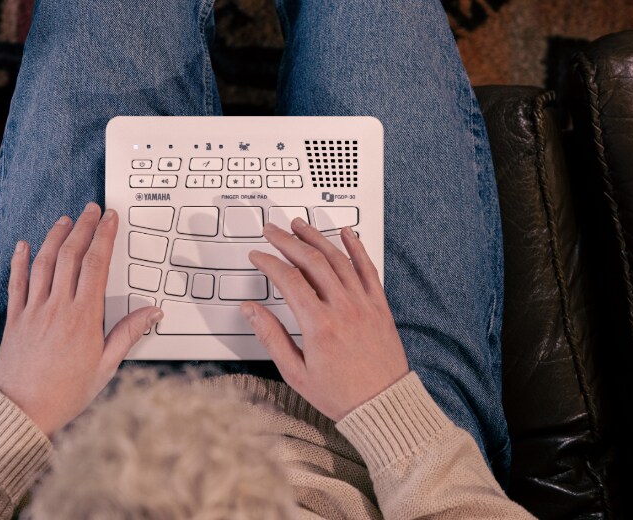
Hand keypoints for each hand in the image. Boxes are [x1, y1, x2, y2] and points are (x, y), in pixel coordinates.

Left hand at [0, 203, 162, 436]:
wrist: (23, 411)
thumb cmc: (67, 392)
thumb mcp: (106, 366)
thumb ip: (128, 333)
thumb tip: (153, 312)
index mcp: (84, 316)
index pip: (96, 265)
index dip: (104, 236)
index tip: (110, 219)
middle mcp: (58, 307)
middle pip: (71, 256)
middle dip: (83, 227)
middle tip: (91, 209)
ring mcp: (33, 310)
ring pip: (44, 263)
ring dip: (55, 237)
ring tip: (65, 220)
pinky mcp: (15, 319)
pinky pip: (16, 283)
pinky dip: (19, 261)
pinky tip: (24, 245)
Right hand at [242, 218, 408, 421]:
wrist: (383, 406)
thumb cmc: (340, 394)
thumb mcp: (295, 373)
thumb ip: (271, 336)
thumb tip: (250, 310)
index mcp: (319, 325)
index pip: (288, 279)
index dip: (269, 262)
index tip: (258, 256)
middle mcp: (342, 309)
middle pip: (311, 261)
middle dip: (287, 240)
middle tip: (273, 230)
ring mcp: (363, 304)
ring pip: (338, 259)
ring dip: (316, 238)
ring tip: (300, 225)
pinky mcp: (379, 305)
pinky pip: (368, 269)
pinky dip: (356, 247)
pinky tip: (346, 233)